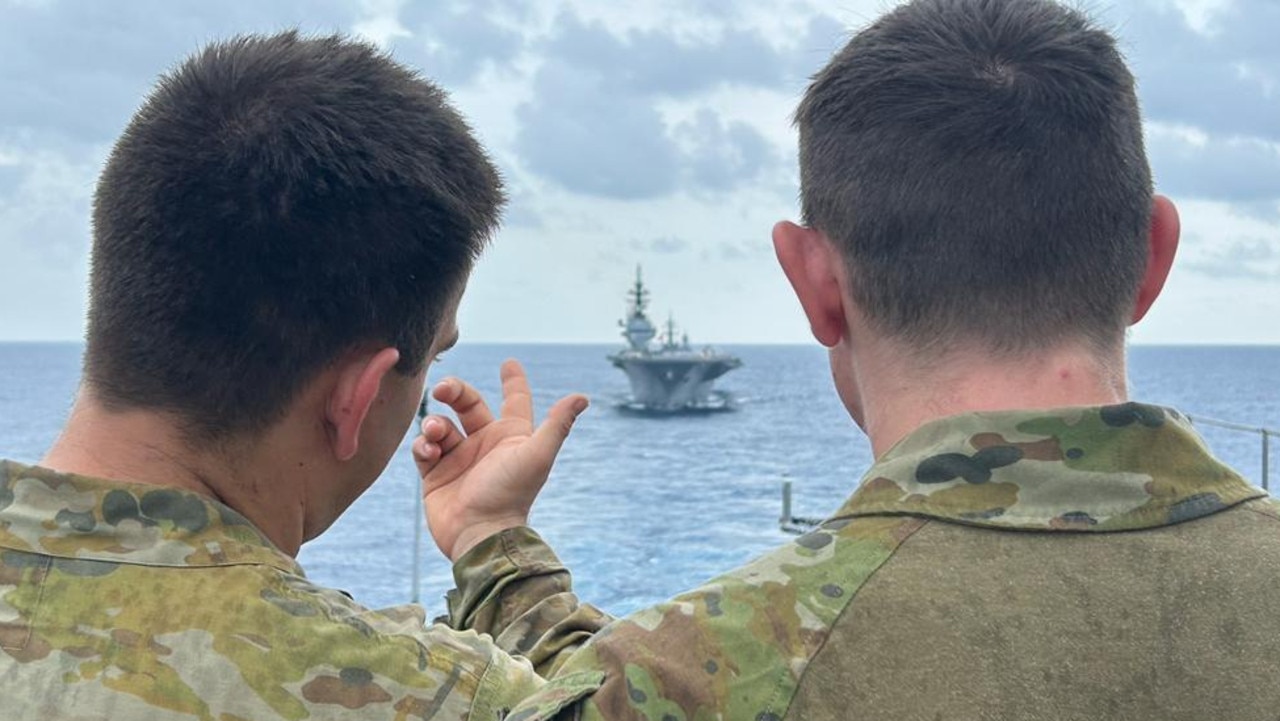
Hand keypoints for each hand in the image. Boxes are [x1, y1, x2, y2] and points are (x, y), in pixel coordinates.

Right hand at [413, 358, 587, 559]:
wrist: (479, 533)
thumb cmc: (511, 494)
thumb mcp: (537, 455)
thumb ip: (557, 424)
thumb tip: (582, 397)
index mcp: (510, 437)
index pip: (514, 401)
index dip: (513, 382)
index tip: (509, 363)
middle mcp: (485, 444)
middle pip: (467, 403)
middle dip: (453, 390)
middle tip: (442, 389)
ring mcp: (459, 459)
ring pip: (441, 424)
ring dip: (434, 423)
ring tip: (436, 434)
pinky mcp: (435, 474)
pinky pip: (424, 448)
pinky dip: (423, 445)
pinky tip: (429, 452)